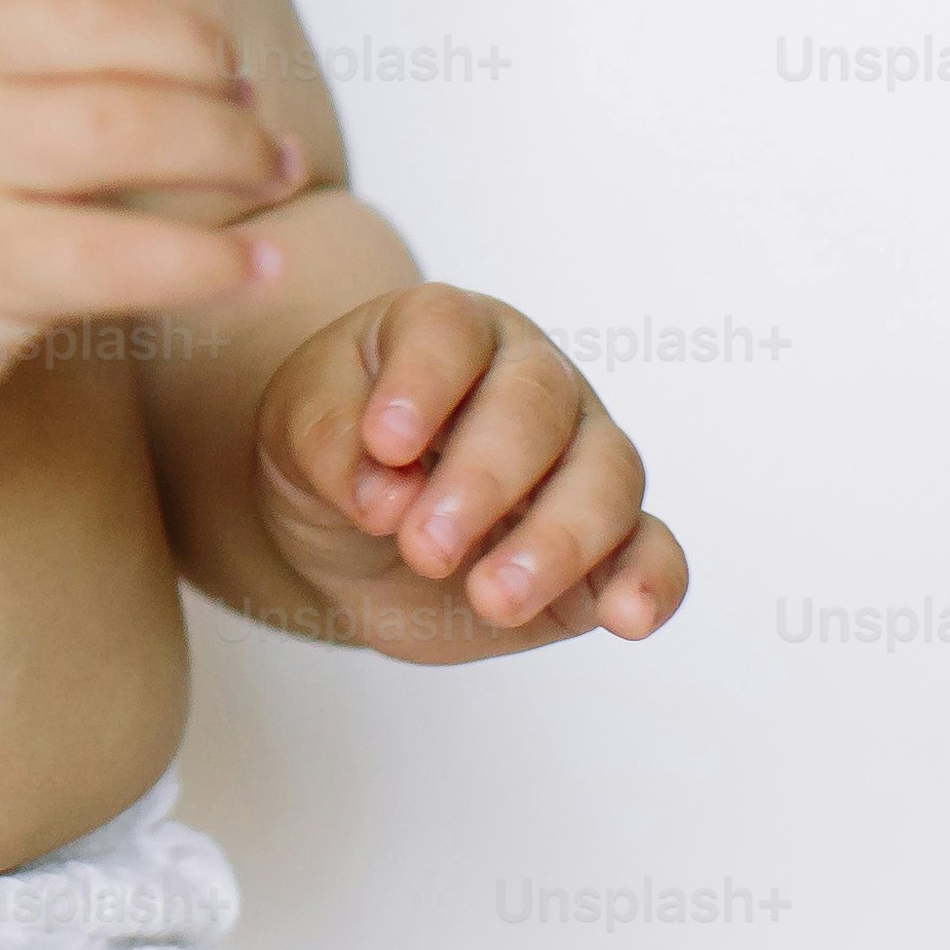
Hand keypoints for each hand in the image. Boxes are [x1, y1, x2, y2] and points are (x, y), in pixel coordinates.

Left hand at [252, 286, 686, 661]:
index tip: (384, 444)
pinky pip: (654, 551)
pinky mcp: (607, 544)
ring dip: (558, 541)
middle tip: (424, 547)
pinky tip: (626, 619)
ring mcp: (580, 458)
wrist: (345, 533)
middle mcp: (532, 381)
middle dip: (484, 479)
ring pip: (608, 477)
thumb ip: (329, 445)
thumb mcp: (294, 433)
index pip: (451, 332)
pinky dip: (651, 582)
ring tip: (493, 597)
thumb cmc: (331, 454)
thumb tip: (384, 495)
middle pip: (538, 407)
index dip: (423, 383)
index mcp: (448, 330)